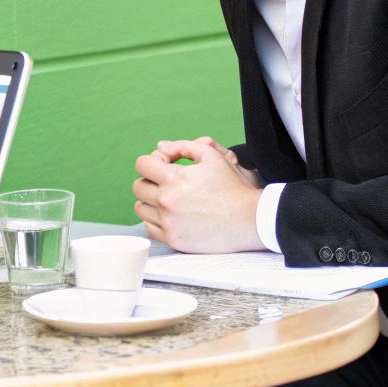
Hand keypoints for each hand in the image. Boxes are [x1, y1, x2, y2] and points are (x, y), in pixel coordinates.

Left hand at [132, 137, 265, 253]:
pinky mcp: (173, 239)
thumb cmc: (231, 186)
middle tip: (167, 182)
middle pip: (138, 187)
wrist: (249, 219)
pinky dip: (156, 220)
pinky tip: (171, 215)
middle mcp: (166, 201)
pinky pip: (149, 228)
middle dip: (150, 180)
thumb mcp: (211, 156)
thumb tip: (161, 148)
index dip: (152, 161)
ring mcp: (168, 222)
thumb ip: (182, 147)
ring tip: (169, 199)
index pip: (142, 165)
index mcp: (173, 179)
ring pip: (141, 208)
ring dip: (150, 201)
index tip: (165, 165)